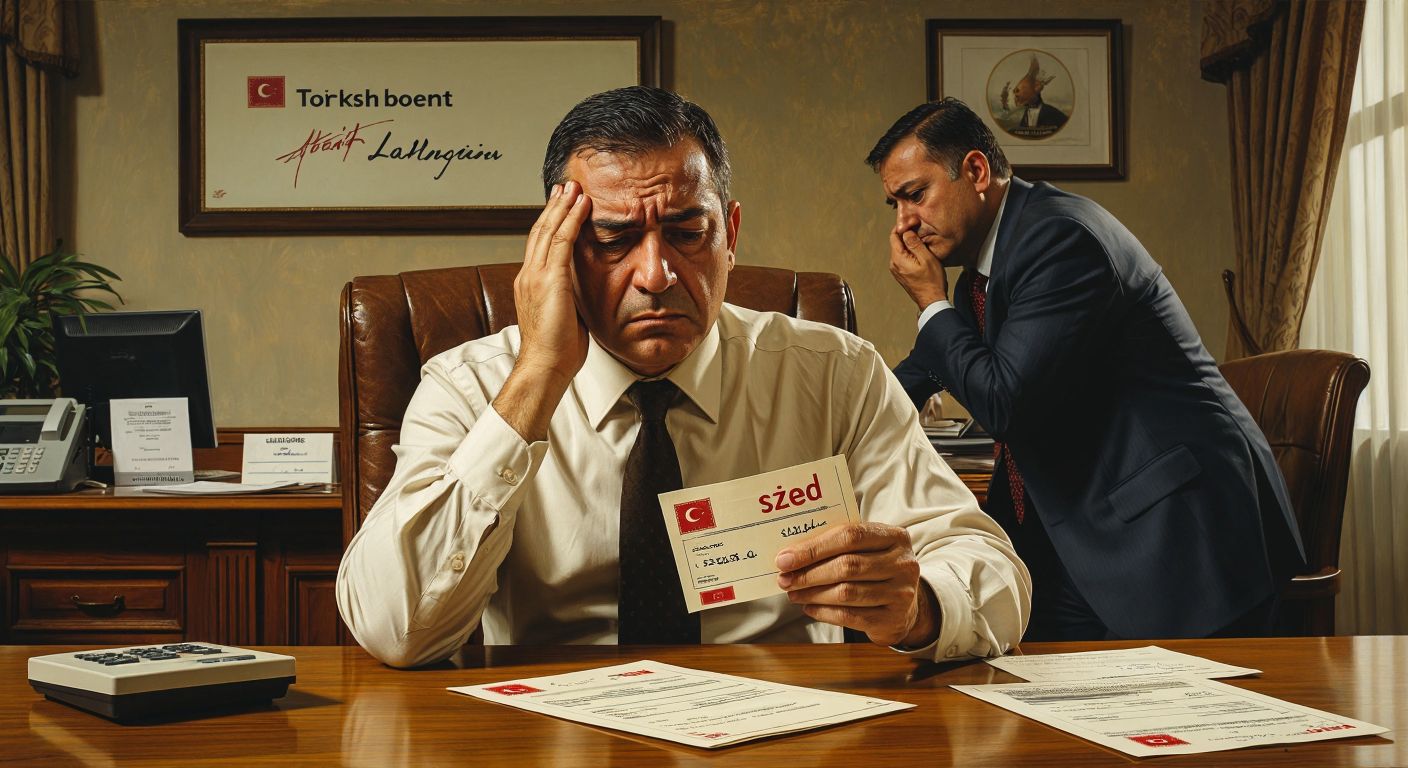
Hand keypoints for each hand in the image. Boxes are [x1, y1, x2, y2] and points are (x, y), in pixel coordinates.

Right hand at [493, 182, 592, 441]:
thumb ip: (568, 297)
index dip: (549, 223)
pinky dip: (571, 220)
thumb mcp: (564, 315)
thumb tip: (582, 291)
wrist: (545, 366)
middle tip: (565, 186)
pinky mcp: (549, 280)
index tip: (560, 206)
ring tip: (573, 187)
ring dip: (563, 207)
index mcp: (530, 284)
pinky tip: (581, 206)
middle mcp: (529, 275)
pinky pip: (561, 241)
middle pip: (540, 231)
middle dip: (554, 207)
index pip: (539, 246)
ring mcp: (536, 276)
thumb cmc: (557, 350)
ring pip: (549, 231)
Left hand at [775, 522, 938, 647]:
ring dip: (813, 593)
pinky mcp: (892, 620)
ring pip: (847, 593)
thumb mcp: (867, 549)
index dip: (814, 548)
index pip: (850, 536)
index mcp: (895, 536)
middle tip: (784, 578)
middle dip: (809, 573)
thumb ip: (838, 545)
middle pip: (847, 566)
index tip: (785, 558)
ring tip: (793, 593)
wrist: (905, 606)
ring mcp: (901, 593)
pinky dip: (824, 612)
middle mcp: (903, 563)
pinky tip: (809, 607)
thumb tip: (791, 555)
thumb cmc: (875, 569)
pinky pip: (850, 617)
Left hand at [889, 229, 949, 310]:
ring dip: (909, 245)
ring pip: (900, 250)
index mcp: (898, 259)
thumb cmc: (932, 281)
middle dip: (906, 235)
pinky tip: (920, 254)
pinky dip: (909, 253)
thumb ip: (915, 243)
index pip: (893, 236)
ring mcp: (896, 270)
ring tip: (922, 242)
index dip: (903, 227)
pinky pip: (902, 258)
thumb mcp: (927, 258)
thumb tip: (906, 231)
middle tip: (919, 231)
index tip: (913, 224)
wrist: (932, 300)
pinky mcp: (901, 274)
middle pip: (896, 243)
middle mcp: (893, 264)